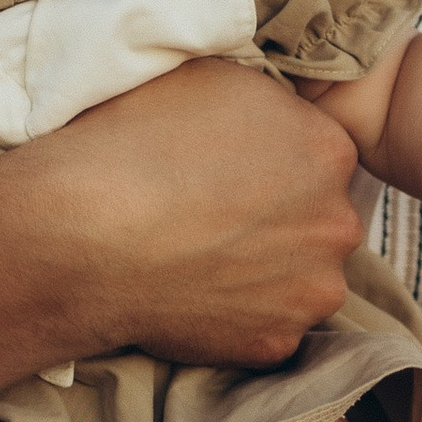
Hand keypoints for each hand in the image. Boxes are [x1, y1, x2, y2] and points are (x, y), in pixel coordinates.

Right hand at [22, 60, 363, 369]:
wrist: (85, 232)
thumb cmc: (135, 144)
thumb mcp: (208, 78)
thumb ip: (261, 100)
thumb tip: (264, 116)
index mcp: (328, 150)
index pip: (319, 157)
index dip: (275, 164)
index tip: (233, 172)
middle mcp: (337, 223)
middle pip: (319, 221)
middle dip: (280, 222)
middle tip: (216, 219)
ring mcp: (310, 290)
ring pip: (299, 279)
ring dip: (265, 273)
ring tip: (201, 260)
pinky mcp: (276, 342)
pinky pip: (265, 327)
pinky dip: (236, 316)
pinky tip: (192, 294)